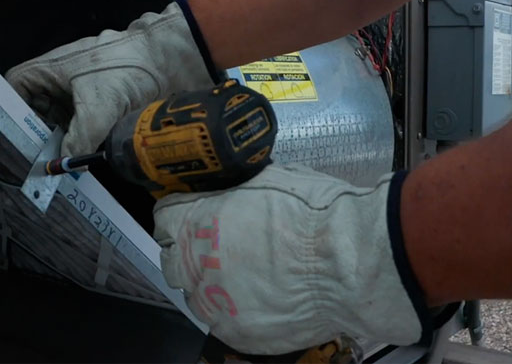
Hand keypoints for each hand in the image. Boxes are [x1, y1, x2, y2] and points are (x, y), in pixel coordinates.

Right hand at [5, 2, 215, 155]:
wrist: (175, 57)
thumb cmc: (131, 68)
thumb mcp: (99, 107)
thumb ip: (78, 139)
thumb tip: (65, 164)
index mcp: (53, 67)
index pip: (17, 85)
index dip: (12, 108)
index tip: (18, 136)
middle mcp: (65, 76)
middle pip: (39, 105)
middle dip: (41, 130)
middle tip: (46, 156)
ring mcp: (86, 86)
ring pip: (64, 115)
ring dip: (65, 136)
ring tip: (67, 159)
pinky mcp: (106, 97)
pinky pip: (87, 119)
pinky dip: (86, 135)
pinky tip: (89, 152)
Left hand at [153, 164, 424, 354]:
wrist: (346, 262)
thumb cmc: (314, 215)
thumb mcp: (269, 179)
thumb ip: (238, 190)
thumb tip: (234, 190)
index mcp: (196, 220)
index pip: (165, 218)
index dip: (182, 215)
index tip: (194, 217)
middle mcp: (195, 263)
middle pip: (172, 260)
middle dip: (189, 253)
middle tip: (219, 249)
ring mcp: (214, 302)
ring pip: (196, 296)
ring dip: (212, 286)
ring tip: (247, 278)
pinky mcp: (236, 333)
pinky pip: (225, 322)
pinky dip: (238, 312)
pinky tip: (263, 300)